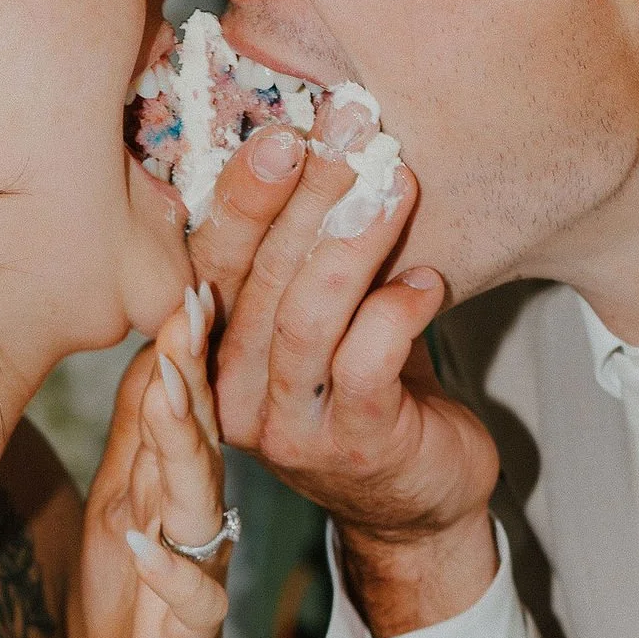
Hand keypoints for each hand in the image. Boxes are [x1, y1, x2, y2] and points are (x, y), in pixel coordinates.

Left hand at [80, 291, 235, 637]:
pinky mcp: (189, 631)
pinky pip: (190, 597)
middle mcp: (197, 517)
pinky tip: (148, 543)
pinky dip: (169, 571)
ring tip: (172, 401)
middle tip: (187, 314)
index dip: (187, 348)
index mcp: (178, 483)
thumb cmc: (138, 594)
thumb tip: (153, 347)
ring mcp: (198, 571)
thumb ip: (141, 432)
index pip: (188, 404)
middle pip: (200, 438)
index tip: (186, 283)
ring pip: (200, 503)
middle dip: (193, 377)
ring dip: (186, 452)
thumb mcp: (124, 498)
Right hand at [189, 125, 501, 637]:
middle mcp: (238, 395)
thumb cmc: (375, 397)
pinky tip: (426, 279)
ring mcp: (291, 427)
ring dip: (352, 241)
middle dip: (305, 197)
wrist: (422, 506)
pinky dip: (396, 309)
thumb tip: (323, 144)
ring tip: (395, 184)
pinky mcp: (355, 444)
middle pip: (257, 281)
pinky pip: (366, 361)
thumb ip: (306, 260)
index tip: (285, 131)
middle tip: (349, 132)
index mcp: (218, 355)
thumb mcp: (328, 323)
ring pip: (306, 317)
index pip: (212, 265)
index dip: (244, 197)